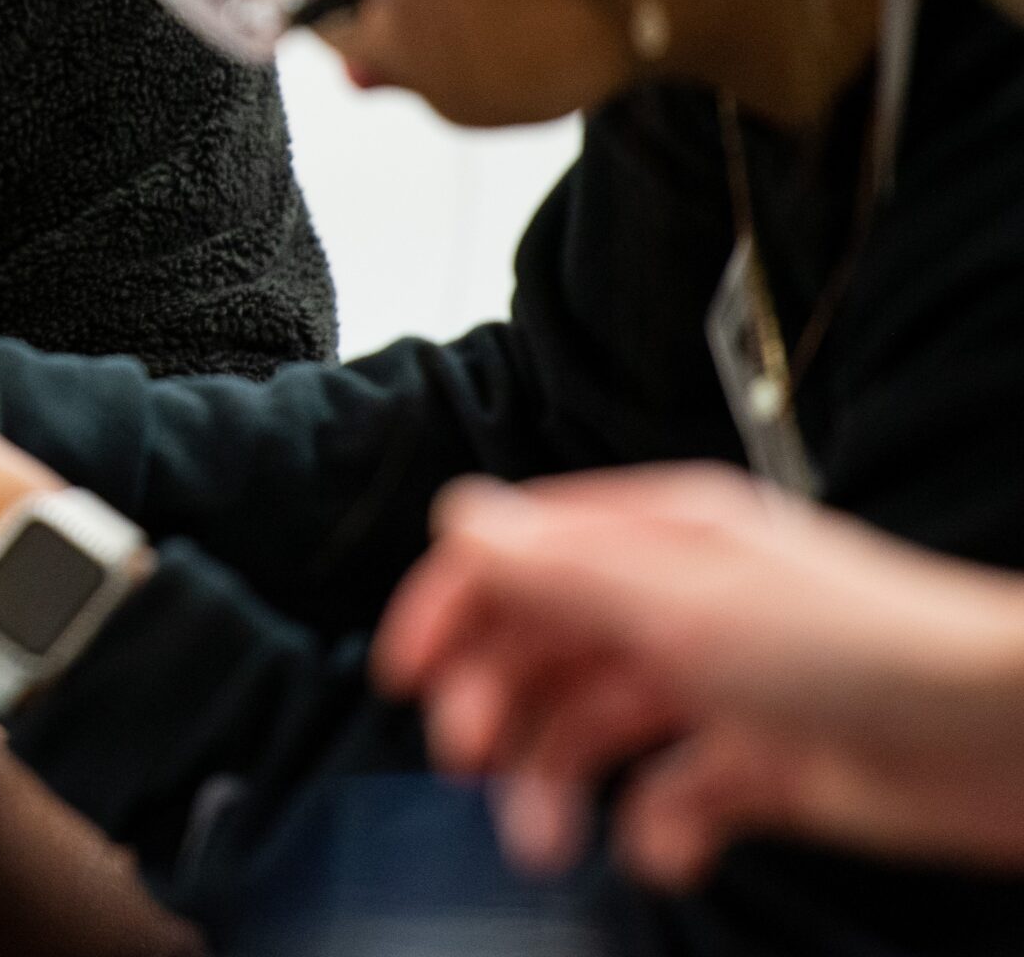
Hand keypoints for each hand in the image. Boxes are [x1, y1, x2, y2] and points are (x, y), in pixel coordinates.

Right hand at [373, 463, 1023, 886]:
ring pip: (592, 729)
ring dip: (556, 784)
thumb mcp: (679, 599)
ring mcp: (715, 687)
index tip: (403, 676)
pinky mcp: (759, 765)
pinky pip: (670, 798)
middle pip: (539, 648)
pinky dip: (655, 828)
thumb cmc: (860, 644)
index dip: (449, 611)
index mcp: (650, 540)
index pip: (513, 559)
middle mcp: (673, 605)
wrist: (1002, 735)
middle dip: (494, 708)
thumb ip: (558, 568)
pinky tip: (666, 848)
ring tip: (550, 842)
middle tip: (472, 767)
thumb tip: (458, 518)